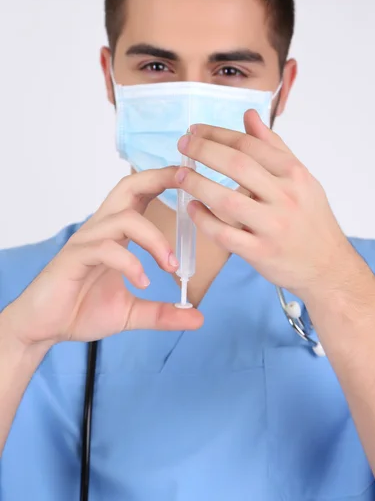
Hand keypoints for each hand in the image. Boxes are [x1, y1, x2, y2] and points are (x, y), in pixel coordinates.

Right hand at [4, 168, 202, 348]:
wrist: (44, 328)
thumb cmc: (82, 309)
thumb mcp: (131, 313)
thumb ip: (163, 313)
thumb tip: (198, 318)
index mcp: (115, 233)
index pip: (140, 195)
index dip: (164, 180)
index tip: (192, 178)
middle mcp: (101, 229)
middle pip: (128, 187)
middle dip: (159, 179)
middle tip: (188, 183)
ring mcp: (87, 241)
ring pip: (125, 219)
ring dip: (155, 240)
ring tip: (172, 267)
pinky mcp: (75, 257)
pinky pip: (106, 249)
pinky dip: (130, 264)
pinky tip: (143, 283)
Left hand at [175, 110, 354, 298]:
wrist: (328, 266)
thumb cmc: (311, 220)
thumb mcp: (301, 178)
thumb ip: (273, 146)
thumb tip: (249, 115)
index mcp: (295, 175)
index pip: (250, 145)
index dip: (218, 134)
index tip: (195, 131)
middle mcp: (285, 197)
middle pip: (237, 165)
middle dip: (204, 151)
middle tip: (182, 145)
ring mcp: (273, 227)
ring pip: (227, 201)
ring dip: (198, 185)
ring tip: (179, 176)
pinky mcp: (260, 253)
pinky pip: (224, 234)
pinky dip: (204, 220)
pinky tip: (192, 208)